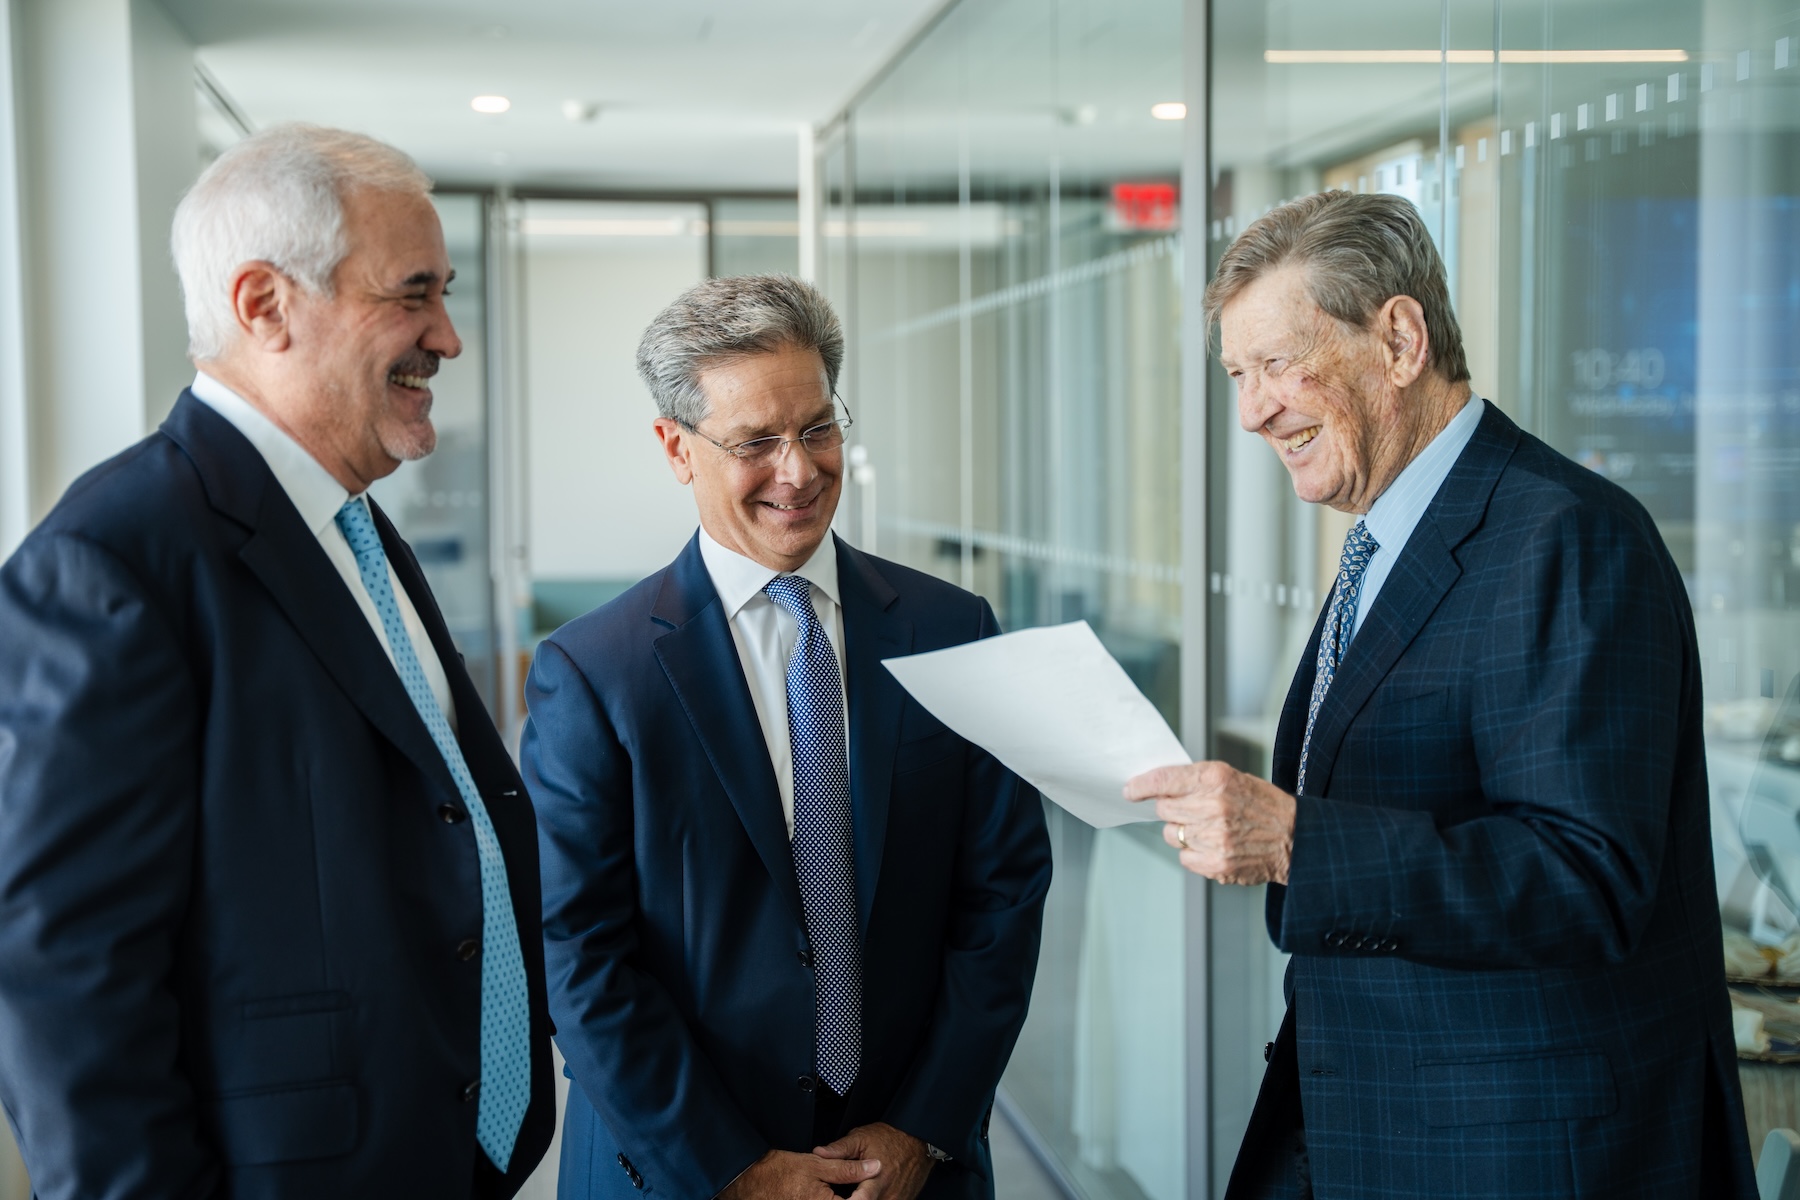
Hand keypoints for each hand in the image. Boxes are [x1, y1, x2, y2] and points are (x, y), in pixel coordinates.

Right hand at [720, 1149, 880, 1199]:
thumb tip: (875, 1167)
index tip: (868, 1187)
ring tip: (827, 1186)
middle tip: (844, 1184)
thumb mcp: (816, 1164)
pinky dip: (825, 1197)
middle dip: (850, 1194)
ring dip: (838, 1194)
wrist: (747, 1182)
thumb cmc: (777, 1172)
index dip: (864, 1193)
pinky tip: (820, 1191)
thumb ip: (848, 1168)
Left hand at [815, 1123, 934, 1199]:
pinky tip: (870, 1190)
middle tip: (848, 1190)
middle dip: (854, 1199)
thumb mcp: (861, 1138)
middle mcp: (888, 1193)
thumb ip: (839, 1149)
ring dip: (865, 1199)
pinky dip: (877, 1198)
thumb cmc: (890, 1137)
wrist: (918, 1139)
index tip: (837, 1198)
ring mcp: (898, 1199)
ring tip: (858, 1190)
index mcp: (876, 1179)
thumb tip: (818, 1153)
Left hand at [1124, 761, 1296, 885]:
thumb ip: (1195, 781)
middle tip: (1194, 810)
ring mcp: (1213, 837)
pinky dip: (1195, 853)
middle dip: (1173, 809)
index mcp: (1215, 779)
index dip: (1141, 786)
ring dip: (1185, 832)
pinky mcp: (1215, 862)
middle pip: (1164, 809)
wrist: (1294, 837)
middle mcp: (1212, 807)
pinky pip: (1184, 857)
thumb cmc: (1261, 804)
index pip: (1164, 780)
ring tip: (1211, 829)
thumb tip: (1156, 787)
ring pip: (1172, 834)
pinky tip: (1215, 846)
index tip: (1130, 790)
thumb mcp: (1232, 778)